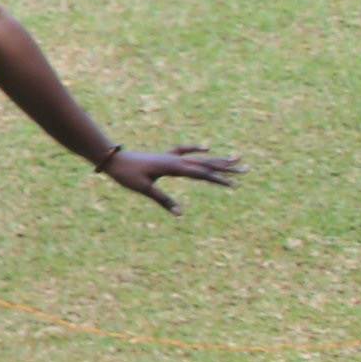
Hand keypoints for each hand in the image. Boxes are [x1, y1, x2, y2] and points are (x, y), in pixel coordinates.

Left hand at [99, 143, 241, 213]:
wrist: (113, 159)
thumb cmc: (127, 175)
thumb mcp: (145, 189)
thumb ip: (163, 200)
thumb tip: (179, 214)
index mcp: (174, 168)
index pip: (202, 174)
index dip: (219, 180)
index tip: (235, 185)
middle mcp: (176, 160)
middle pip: (207, 163)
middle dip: (227, 167)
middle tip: (247, 168)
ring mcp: (172, 156)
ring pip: (200, 157)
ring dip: (218, 159)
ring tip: (236, 157)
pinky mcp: (166, 156)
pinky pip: (185, 151)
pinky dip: (196, 149)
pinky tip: (207, 147)